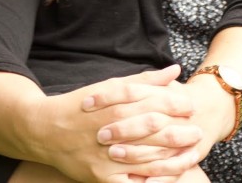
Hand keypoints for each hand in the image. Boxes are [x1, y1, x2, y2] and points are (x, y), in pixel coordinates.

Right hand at [22, 66, 202, 181]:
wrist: (44, 130)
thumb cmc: (83, 105)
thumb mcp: (111, 86)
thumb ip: (145, 81)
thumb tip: (175, 70)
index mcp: (116, 105)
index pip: (155, 104)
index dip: (178, 105)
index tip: (191, 107)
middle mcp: (113, 130)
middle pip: (155, 131)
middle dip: (181, 133)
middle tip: (197, 133)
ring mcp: (107, 156)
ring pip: (148, 160)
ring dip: (174, 159)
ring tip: (190, 155)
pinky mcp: (101, 177)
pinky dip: (150, 182)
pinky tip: (166, 178)